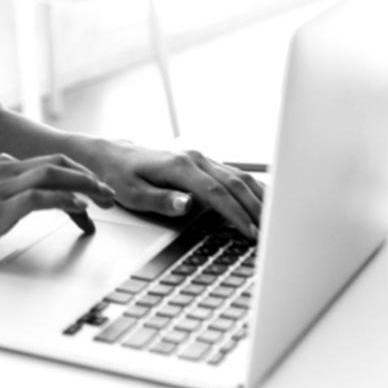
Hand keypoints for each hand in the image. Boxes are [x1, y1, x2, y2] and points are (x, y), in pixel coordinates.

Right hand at [0, 153, 116, 270]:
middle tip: (109, 192)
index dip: (75, 174)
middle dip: (87, 175)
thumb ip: (3, 195)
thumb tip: (28, 203)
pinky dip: (65, 200)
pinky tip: (81, 208)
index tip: (93, 189)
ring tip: (105, 198)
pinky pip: (39, 197)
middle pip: (56, 162)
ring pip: (53, 175)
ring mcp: (0, 187)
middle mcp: (2, 170)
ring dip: (84, 184)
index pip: (47, 163)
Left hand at [93, 142, 264, 237]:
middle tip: (272, 234)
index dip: (236, 213)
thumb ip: (161, 200)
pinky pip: (234, 175)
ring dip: (259, 198)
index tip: (251, 232)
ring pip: (239, 176)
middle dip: (256, 209)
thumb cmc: (119, 176)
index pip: (216, 192)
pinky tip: (264, 202)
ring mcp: (201, 158)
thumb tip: (188, 205)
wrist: (111, 154)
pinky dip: (252, 189)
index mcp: (179, 166)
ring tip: (276, 222)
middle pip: (235, 183)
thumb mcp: (132, 194)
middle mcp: (195, 158)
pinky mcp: (203, 163)